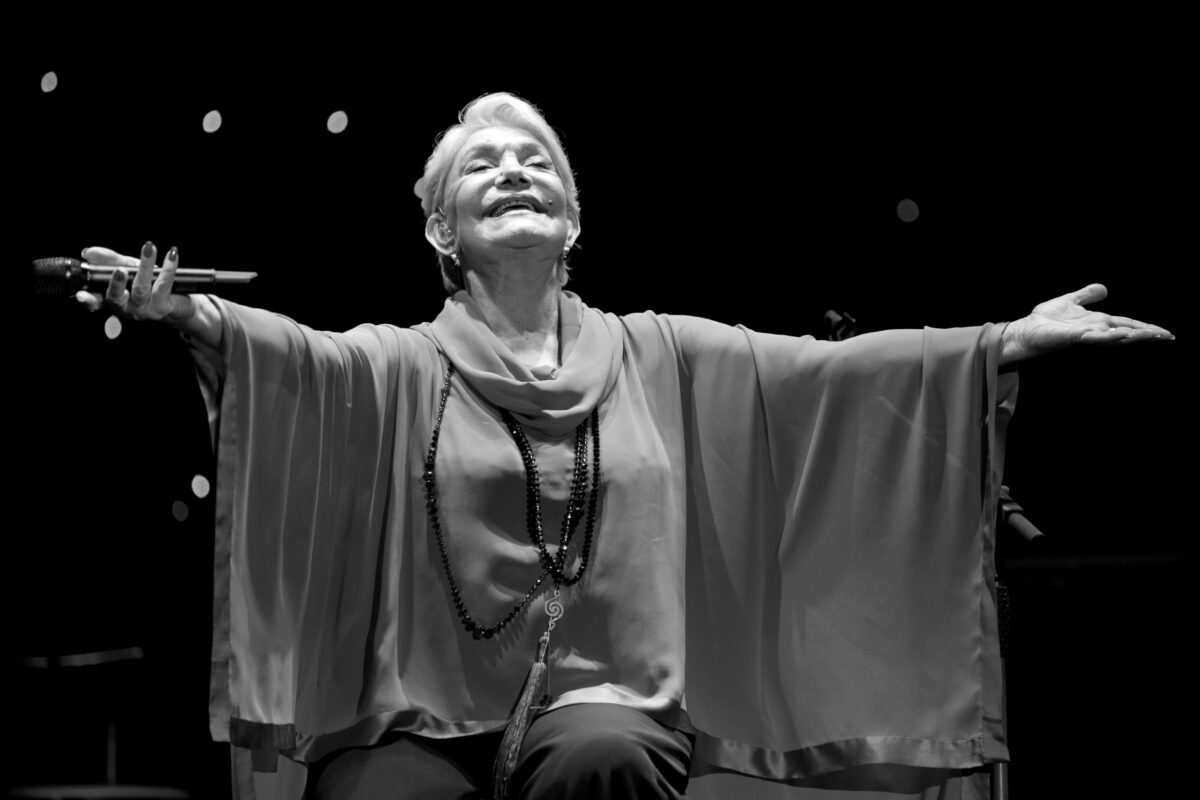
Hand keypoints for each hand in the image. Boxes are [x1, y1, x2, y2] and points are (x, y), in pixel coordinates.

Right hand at [76, 241, 195, 323]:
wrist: (178, 303)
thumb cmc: (148, 285)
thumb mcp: (127, 269)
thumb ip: (108, 260)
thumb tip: (89, 252)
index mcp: (113, 300)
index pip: (96, 302)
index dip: (88, 300)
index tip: (82, 295)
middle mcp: (126, 308)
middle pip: (117, 296)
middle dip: (116, 283)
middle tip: (119, 269)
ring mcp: (145, 310)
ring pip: (141, 288)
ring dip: (145, 266)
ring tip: (148, 248)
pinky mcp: (163, 307)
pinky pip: (165, 285)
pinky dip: (168, 268)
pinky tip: (171, 254)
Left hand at [1001, 284, 1173, 363]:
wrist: (1025, 330)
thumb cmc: (1045, 320)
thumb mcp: (1071, 301)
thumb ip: (1087, 295)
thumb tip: (1105, 289)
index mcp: (1098, 322)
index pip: (1128, 323)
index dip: (1146, 327)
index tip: (1165, 332)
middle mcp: (1095, 330)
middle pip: (1127, 332)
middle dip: (1147, 334)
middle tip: (1168, 336)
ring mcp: (1086, 335)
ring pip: (1115, 336)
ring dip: (1134, 335)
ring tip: (1154, 335)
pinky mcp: (1073, 337)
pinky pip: (1094, 337)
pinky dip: (1108, 337)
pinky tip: (1121, 335)